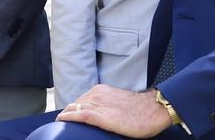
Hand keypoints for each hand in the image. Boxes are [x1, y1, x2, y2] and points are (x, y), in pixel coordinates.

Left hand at [56, 86, 171, 137]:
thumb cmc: (140, 109)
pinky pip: (80, 115)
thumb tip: (101, 114)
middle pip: (74, 104)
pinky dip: (69, 118)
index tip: (67, 117)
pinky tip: (61, 121)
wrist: (154, 109)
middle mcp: (98, 94)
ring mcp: (99, 104)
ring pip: (74, 108)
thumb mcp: (119, 102)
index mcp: (101, 90)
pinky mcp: (102, 116)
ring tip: (60, 124)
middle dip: (67, 113)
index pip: (80, 100)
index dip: (72, 109)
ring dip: (65, 116)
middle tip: (62, 123)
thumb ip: (107, 105)